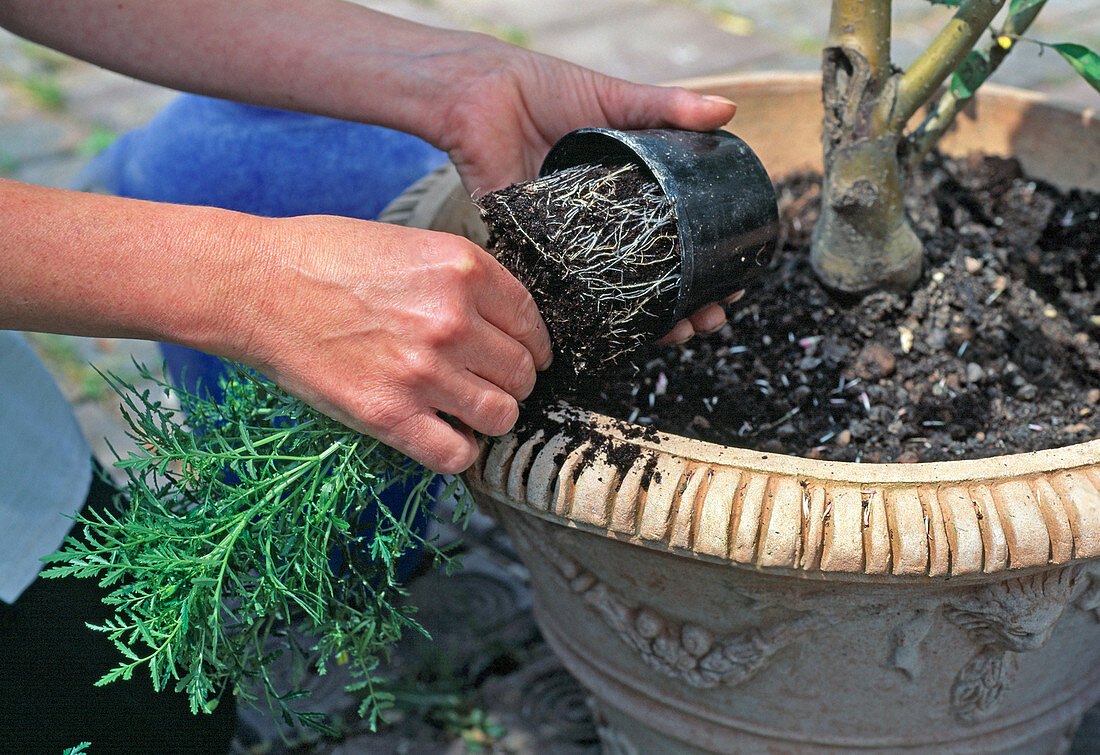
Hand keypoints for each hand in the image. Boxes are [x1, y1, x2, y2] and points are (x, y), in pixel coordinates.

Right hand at [233, 215, 550, 473]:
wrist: (254, 284)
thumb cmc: (324, 257)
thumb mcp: (410, 244)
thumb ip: (462, 281)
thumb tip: (500, 322)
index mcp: (464, 269)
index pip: (532, 323)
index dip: (531, 346)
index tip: (522, 356)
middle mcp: (454, 320)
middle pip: (522, 374)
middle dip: (511, 382)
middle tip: (485, 383)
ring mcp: (423, 371)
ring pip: (502, 415)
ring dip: (490, 418)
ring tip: (464, 410)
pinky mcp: (389, 414)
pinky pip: (456, 455)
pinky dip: (458, 452)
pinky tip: (441, 435)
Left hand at [419, 36, 739, 343]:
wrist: (481, 94)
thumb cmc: (545, 91)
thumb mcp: (616, 101)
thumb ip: (668, 107)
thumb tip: (730, 110)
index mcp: (626, 197)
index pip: (674, 241)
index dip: (704, 266)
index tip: (732, 284)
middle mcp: (600, 227)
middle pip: (650, 279)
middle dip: (685, 307)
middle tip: (710, 318)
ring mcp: (568, 246)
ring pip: (612, 298)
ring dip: (648, 322)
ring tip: (679, 331)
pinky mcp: (532, 254)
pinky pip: (562, 296)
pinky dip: (589, 318)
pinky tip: (618, 332)